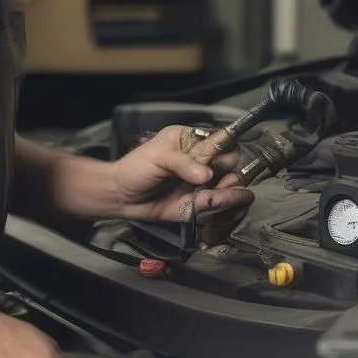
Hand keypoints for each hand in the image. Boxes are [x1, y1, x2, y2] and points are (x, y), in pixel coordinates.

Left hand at [111, 125, 254, 244]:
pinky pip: (225, 209)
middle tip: (212, 186)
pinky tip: (218, 215)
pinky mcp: (202, 206)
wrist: (121, 197)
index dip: (225, 153)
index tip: (212, 165)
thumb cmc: (136, 168)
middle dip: (229, 178)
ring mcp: (206, 185)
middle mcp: (205, 162)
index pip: (226, 142)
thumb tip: (207, 176)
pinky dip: (227, 215)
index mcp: (196, 142)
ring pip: (236, 190)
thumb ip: (182, 163)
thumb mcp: (157, 156)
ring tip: (214, 202)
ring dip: (232, 198)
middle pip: (235, 167)